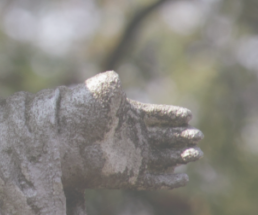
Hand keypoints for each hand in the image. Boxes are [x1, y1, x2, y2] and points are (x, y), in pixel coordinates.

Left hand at [60, 71, 202, 189]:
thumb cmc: (77, 114)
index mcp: (127, 115)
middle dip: (182, 136)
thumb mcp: (94, 93)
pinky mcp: (127, 176)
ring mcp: (131, 156)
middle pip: (165, 137)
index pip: (156, 115)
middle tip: (197, 136)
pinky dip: (168, 180)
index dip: (172, 116)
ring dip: (180, 156)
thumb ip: (109, 84)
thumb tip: (115, 77)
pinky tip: (183, 177)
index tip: (188, 116)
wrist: (61, 141)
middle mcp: (131, 136)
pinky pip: (153, 180)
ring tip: (195, 153)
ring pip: (163, 158)